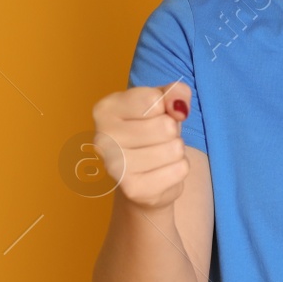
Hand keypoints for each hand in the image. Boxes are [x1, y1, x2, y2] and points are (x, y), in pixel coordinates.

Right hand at [90, 81, 192, 209]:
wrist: (145, 174)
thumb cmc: (152, 129)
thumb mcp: (164, 101)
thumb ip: (176, 91)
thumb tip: (179, 107)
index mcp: (105, 110)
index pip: (153, 99)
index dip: (165, 106)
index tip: (155, 113)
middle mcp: (103, 139)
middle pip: (166, 126)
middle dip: (172, 131)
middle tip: (158, 138)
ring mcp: (115, 167)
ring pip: (174, 149)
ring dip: (176, 150)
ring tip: (160, 153)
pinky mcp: (133, 189)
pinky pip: (179, 170)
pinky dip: (178, 169)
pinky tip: (161, 171)